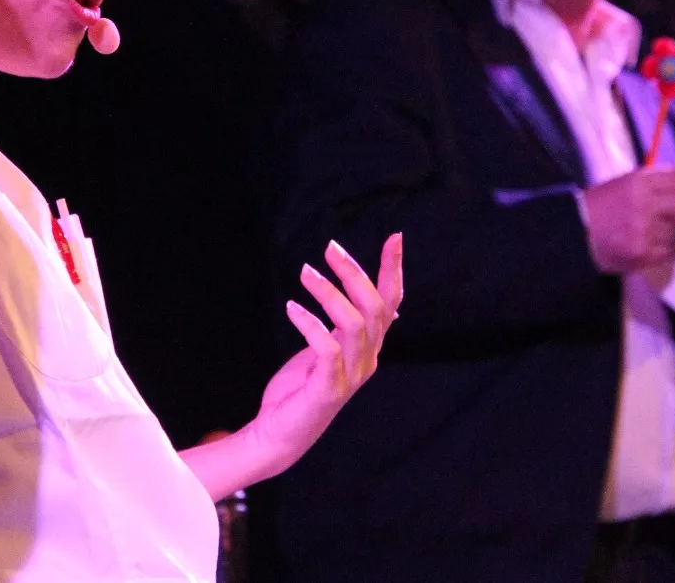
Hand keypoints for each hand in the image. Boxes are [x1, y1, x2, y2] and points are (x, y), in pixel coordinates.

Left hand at [246, 233, 404, 476]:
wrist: (279, 436)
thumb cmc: (301, 389)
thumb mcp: (328, 348)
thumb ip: (347, 327)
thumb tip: (375, 305)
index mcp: (369, 347)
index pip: (391, 303)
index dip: (394, 270)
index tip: (395, 238)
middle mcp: (367, 359)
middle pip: (374, 307)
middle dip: (354, 273)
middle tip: (329, 248)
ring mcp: (350, 376)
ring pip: (354, 323)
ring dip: (329, 293)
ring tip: (304, 272)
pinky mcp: (329, 389)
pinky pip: (327, 348)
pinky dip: (310, 323)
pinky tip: (291, 307)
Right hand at [580, 166, 674, 274]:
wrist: (576, 233)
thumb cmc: (603, 206)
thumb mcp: (627, 183)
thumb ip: (658, 177)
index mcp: (639, 183)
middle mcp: (643, 205)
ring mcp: (644, 231)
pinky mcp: (642, 254)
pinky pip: (669, 251)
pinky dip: (671, 247)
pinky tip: (661, 243)